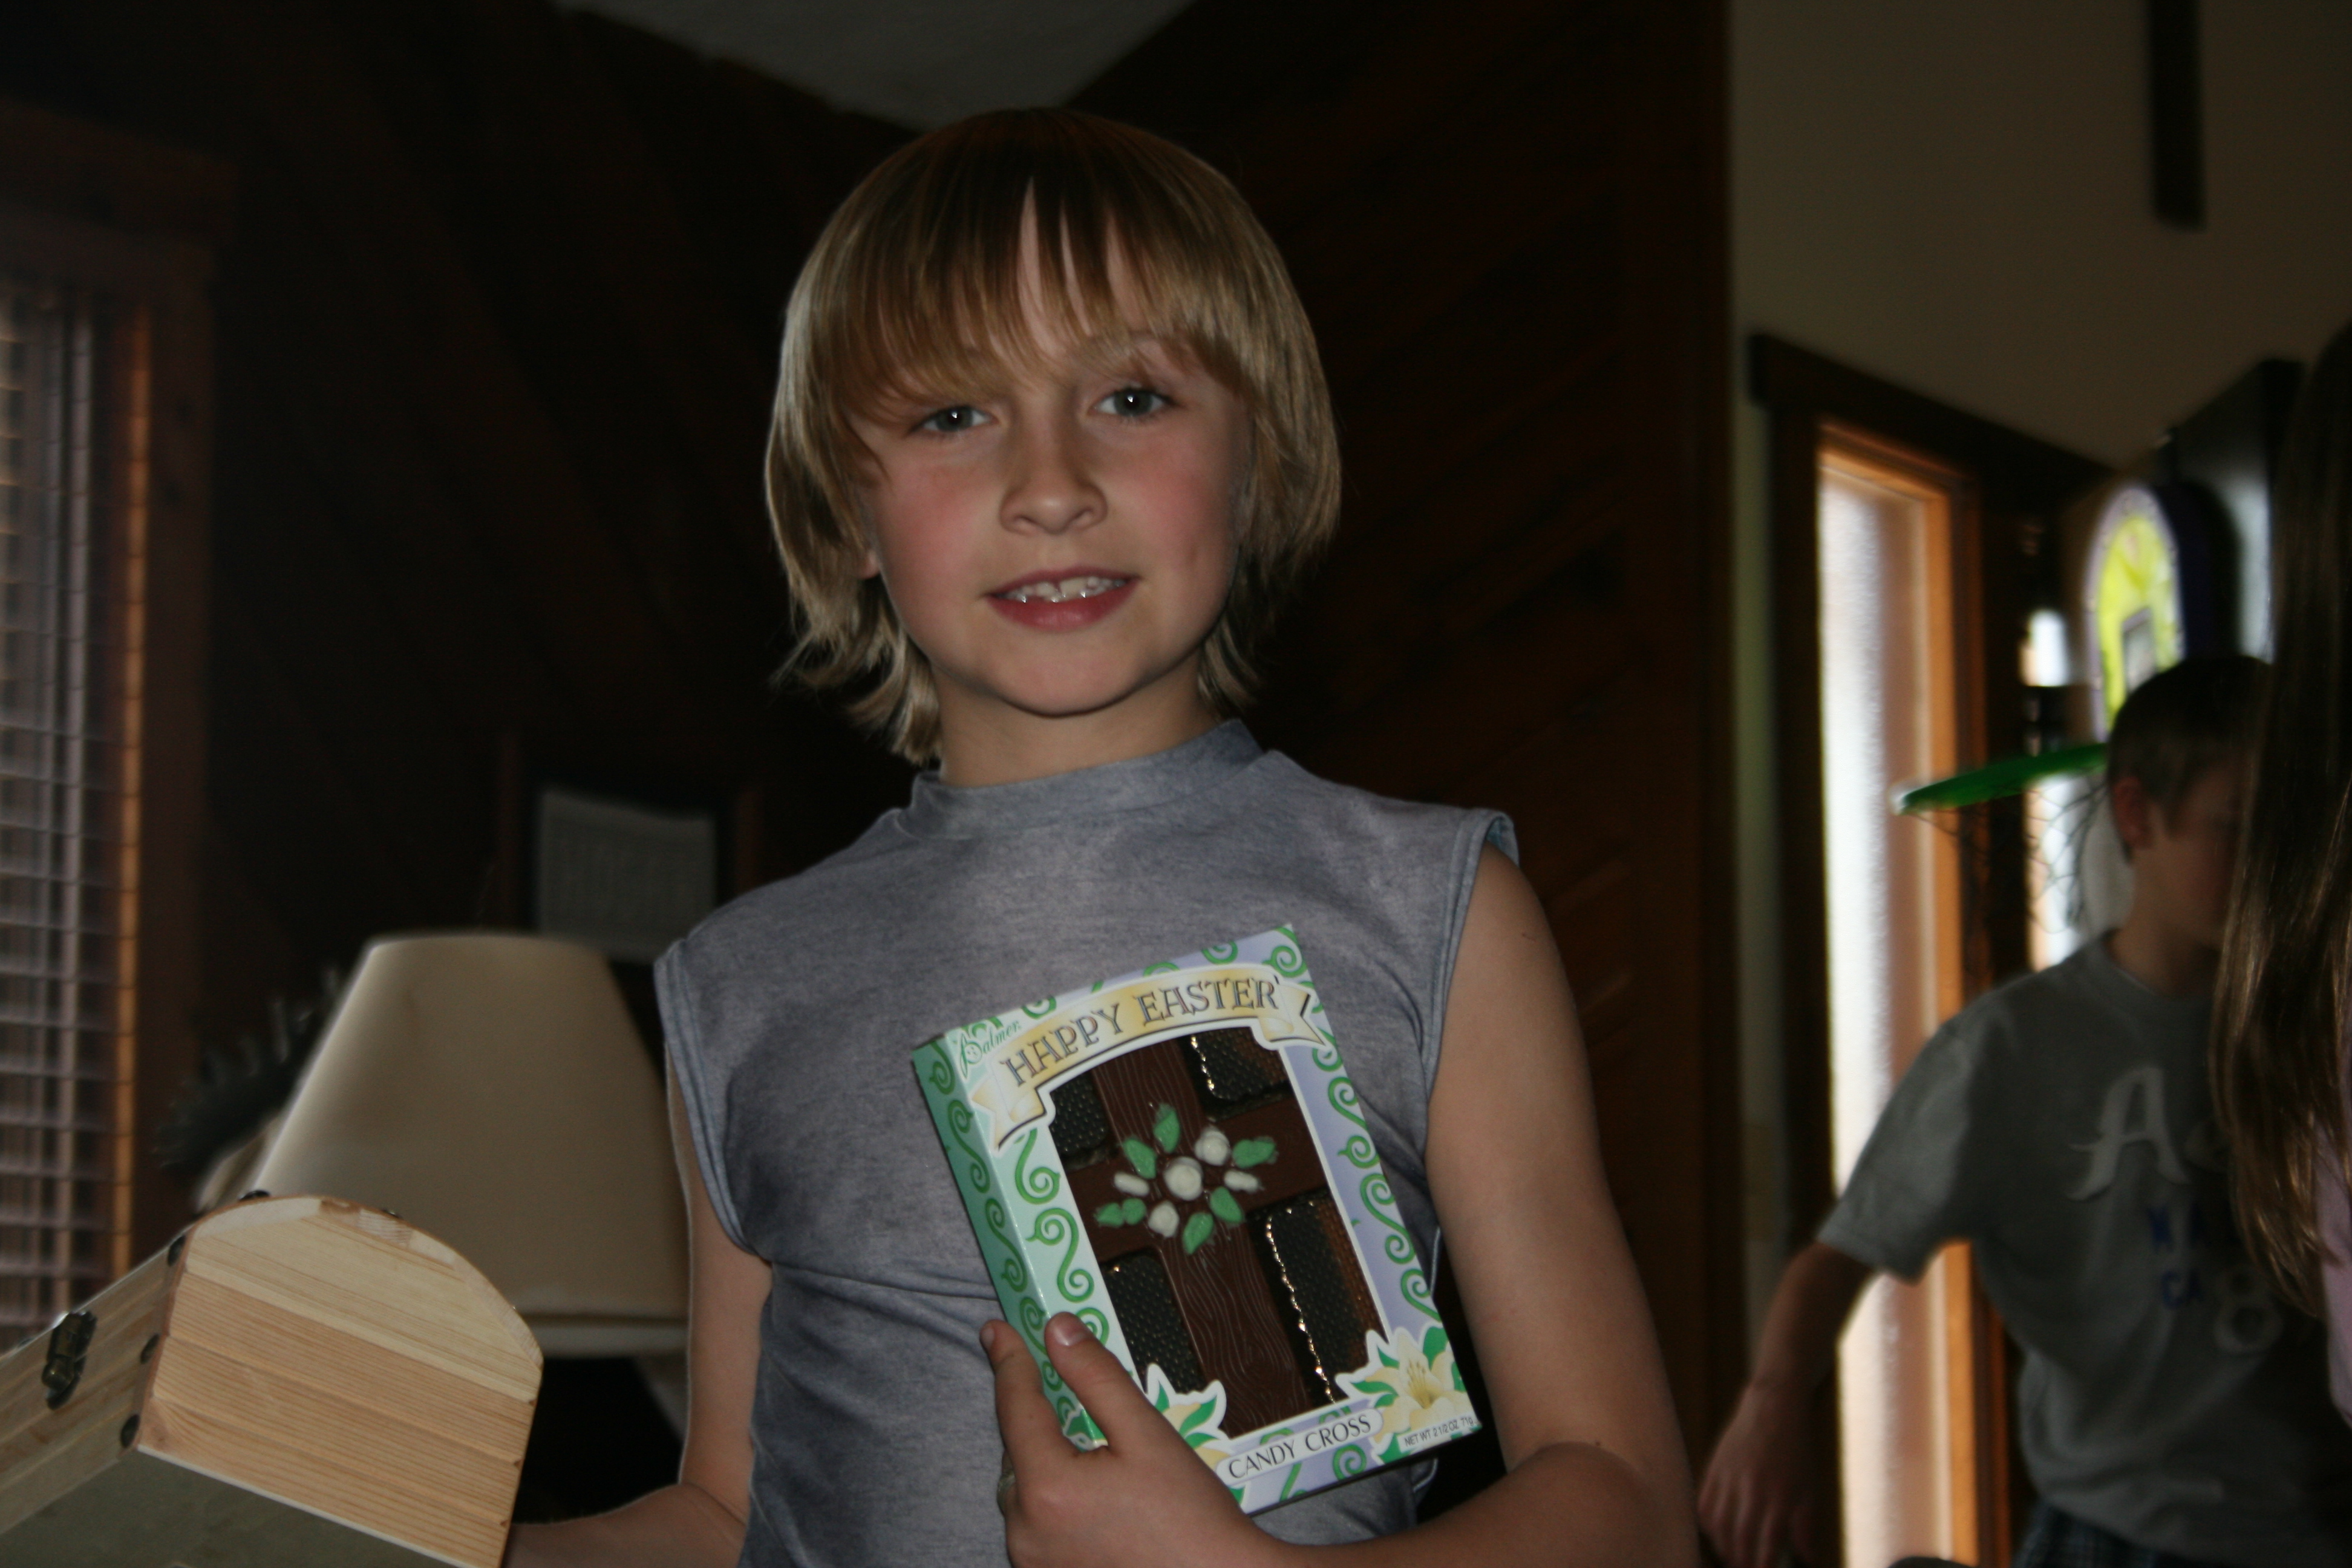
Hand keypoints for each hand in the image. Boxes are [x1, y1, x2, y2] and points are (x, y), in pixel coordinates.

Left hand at [986, 1314, 1285, 1567]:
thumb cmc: (1190, 1518)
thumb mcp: (1147, 1434)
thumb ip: (1097, 1378)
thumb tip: (1059, 1330)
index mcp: (1047, 1488)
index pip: (1015, 1407)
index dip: (1009, 1362)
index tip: (997, 1329)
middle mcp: (1026, 1531)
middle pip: (1016, 1452)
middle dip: (1034, 1416)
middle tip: (1057, 1385)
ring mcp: (1032, 1562)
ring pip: (1022, 1491)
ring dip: (1042, 1460)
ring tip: (1087, 1447)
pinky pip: (1034, 1524)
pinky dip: (1051, 1499)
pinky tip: (1090, 1494)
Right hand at [1696, 1379, 1822, 1567]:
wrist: (1773, 1407)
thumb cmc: (1796, 1450)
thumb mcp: (1809, 1488)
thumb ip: (1805, 1525)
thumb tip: (1808, 1558)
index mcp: (1779, 1497)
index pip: (1767, 1544)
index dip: (1761, 1565)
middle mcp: (1752, 1490)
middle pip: (1739, 1538)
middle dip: (1740, 1561)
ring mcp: (1730, 1478)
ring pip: (1718, 1524)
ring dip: (1722, 1546)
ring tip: (1730, 1557)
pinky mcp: (1715, 1468)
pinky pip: (1703, 1503)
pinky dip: (1706, 1523)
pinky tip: (1714, 1531)